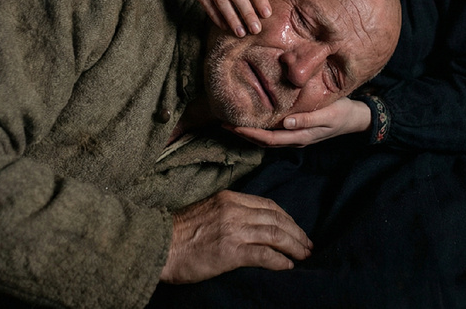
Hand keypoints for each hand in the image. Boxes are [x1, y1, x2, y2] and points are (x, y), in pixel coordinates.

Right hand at [160, 191, 311, 283]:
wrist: (157, 246)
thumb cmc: (178, 235)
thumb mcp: (207, 212)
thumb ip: (229, 214)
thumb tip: (251, 226)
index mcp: (229, 198)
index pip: (268, 204)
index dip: (286, 218)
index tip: (295, 229)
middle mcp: (233, 210)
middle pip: (276, 218)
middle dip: (296, 232)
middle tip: (307, 245)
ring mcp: (233, 230)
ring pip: (275, 234)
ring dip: (293, 246)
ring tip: (303, 255)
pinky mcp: (231, 252)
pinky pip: (264, 255)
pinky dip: (279, 260)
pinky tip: (287, 266)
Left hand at [227, 98, 371, 146]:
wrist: (355, 117)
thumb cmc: (342, 113)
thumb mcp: (328, 115)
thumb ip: (308, 119)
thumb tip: (285, 123)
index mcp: (300, 137)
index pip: (269, 139)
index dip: (250, 134)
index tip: (233, 126)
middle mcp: (295, 139)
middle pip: (264, 141)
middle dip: (244, 134)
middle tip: (223, 124)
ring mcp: (296, 136)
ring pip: (268, 138)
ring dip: (249, 132)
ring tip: (232, 123)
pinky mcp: (297, 129)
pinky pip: (274, 132)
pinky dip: (260, 128)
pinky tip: (253, 120)